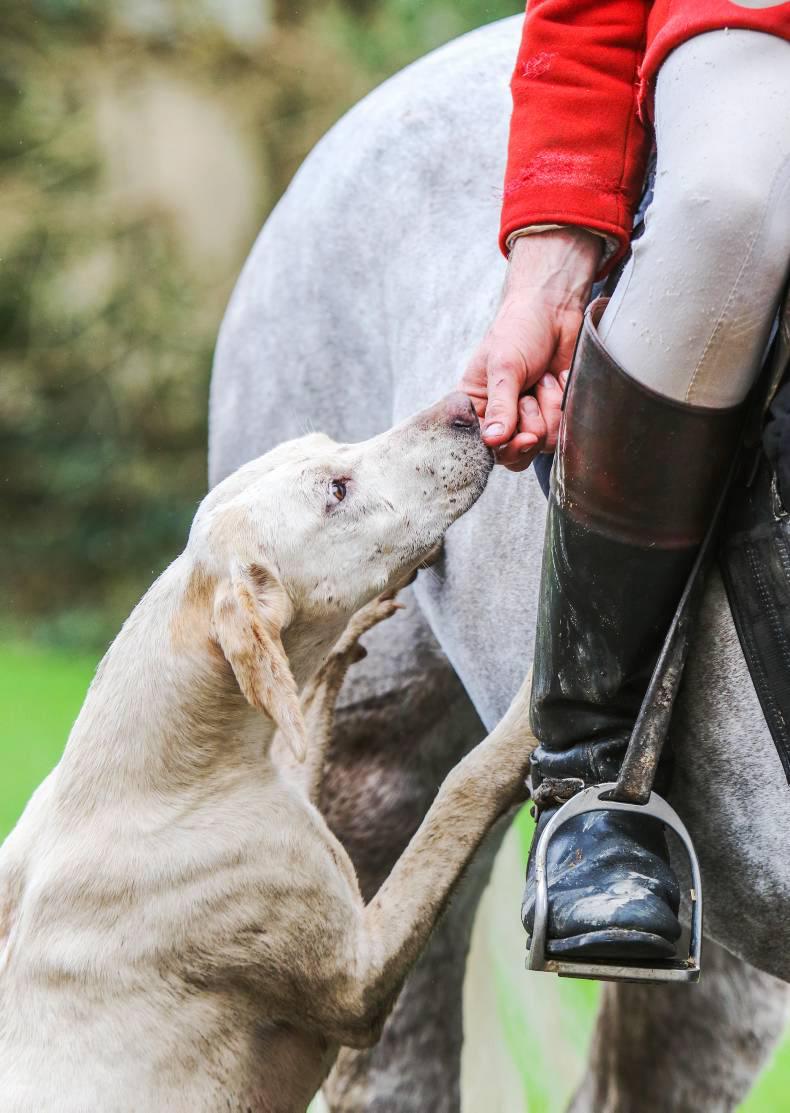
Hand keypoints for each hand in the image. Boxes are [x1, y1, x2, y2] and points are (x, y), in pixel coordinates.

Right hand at [459, 228, 600, 470]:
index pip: (480, 446)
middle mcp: (499, 419)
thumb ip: (500, 406)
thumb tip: (492, 440)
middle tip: (528, 396)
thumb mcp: (504, 366)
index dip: (501, 447)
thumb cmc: (520, 330)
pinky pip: (562, 431)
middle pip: (513, 456)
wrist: (556, 310)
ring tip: (543, 379)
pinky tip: (557, 381)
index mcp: (476, 407)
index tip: (520, 437)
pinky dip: (563, 404)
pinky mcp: (553, 416)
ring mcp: (528, 420)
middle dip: (528, 426)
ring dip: (548, 409)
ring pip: (541, 445)